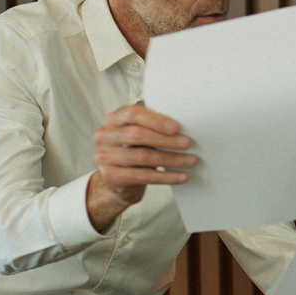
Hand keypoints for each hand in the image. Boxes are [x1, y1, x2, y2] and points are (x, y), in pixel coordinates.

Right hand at [86, 105, 195, 230]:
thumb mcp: (137, 136)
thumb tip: (182, 129)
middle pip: (137, 135)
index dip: (155, 120)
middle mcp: (105, 137)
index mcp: (113, 120)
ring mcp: (105, 157)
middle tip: (187, 143)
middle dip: (166, 139)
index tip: (176, 127)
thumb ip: (151, 128)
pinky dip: (166, 177)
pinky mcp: (112, 176)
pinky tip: (181, 176)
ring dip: (171, 159)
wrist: (118, 180)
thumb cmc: (132, 151)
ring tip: (190, 160)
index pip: (132, 114)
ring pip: (143, 156)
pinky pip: (144, 176)